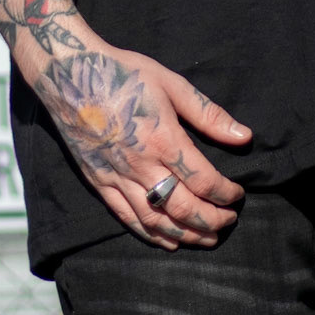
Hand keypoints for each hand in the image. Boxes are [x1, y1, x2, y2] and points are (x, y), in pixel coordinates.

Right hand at [37, 43, 250, 248]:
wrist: (69, 74)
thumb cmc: (124, 73)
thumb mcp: (171, 84)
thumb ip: (209, 114)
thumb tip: (245, 137)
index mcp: (163, 139)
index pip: (203, 181)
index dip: (226, 194)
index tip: (238, 195)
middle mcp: (140, 165)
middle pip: (183, 208)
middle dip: (212, 220)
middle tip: (229, 221)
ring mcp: (116, 177)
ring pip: (156, 220)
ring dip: (186, 235)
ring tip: (207, 239)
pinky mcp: (98, 182)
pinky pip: (127, 217)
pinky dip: (151, 234)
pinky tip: (169, 241)